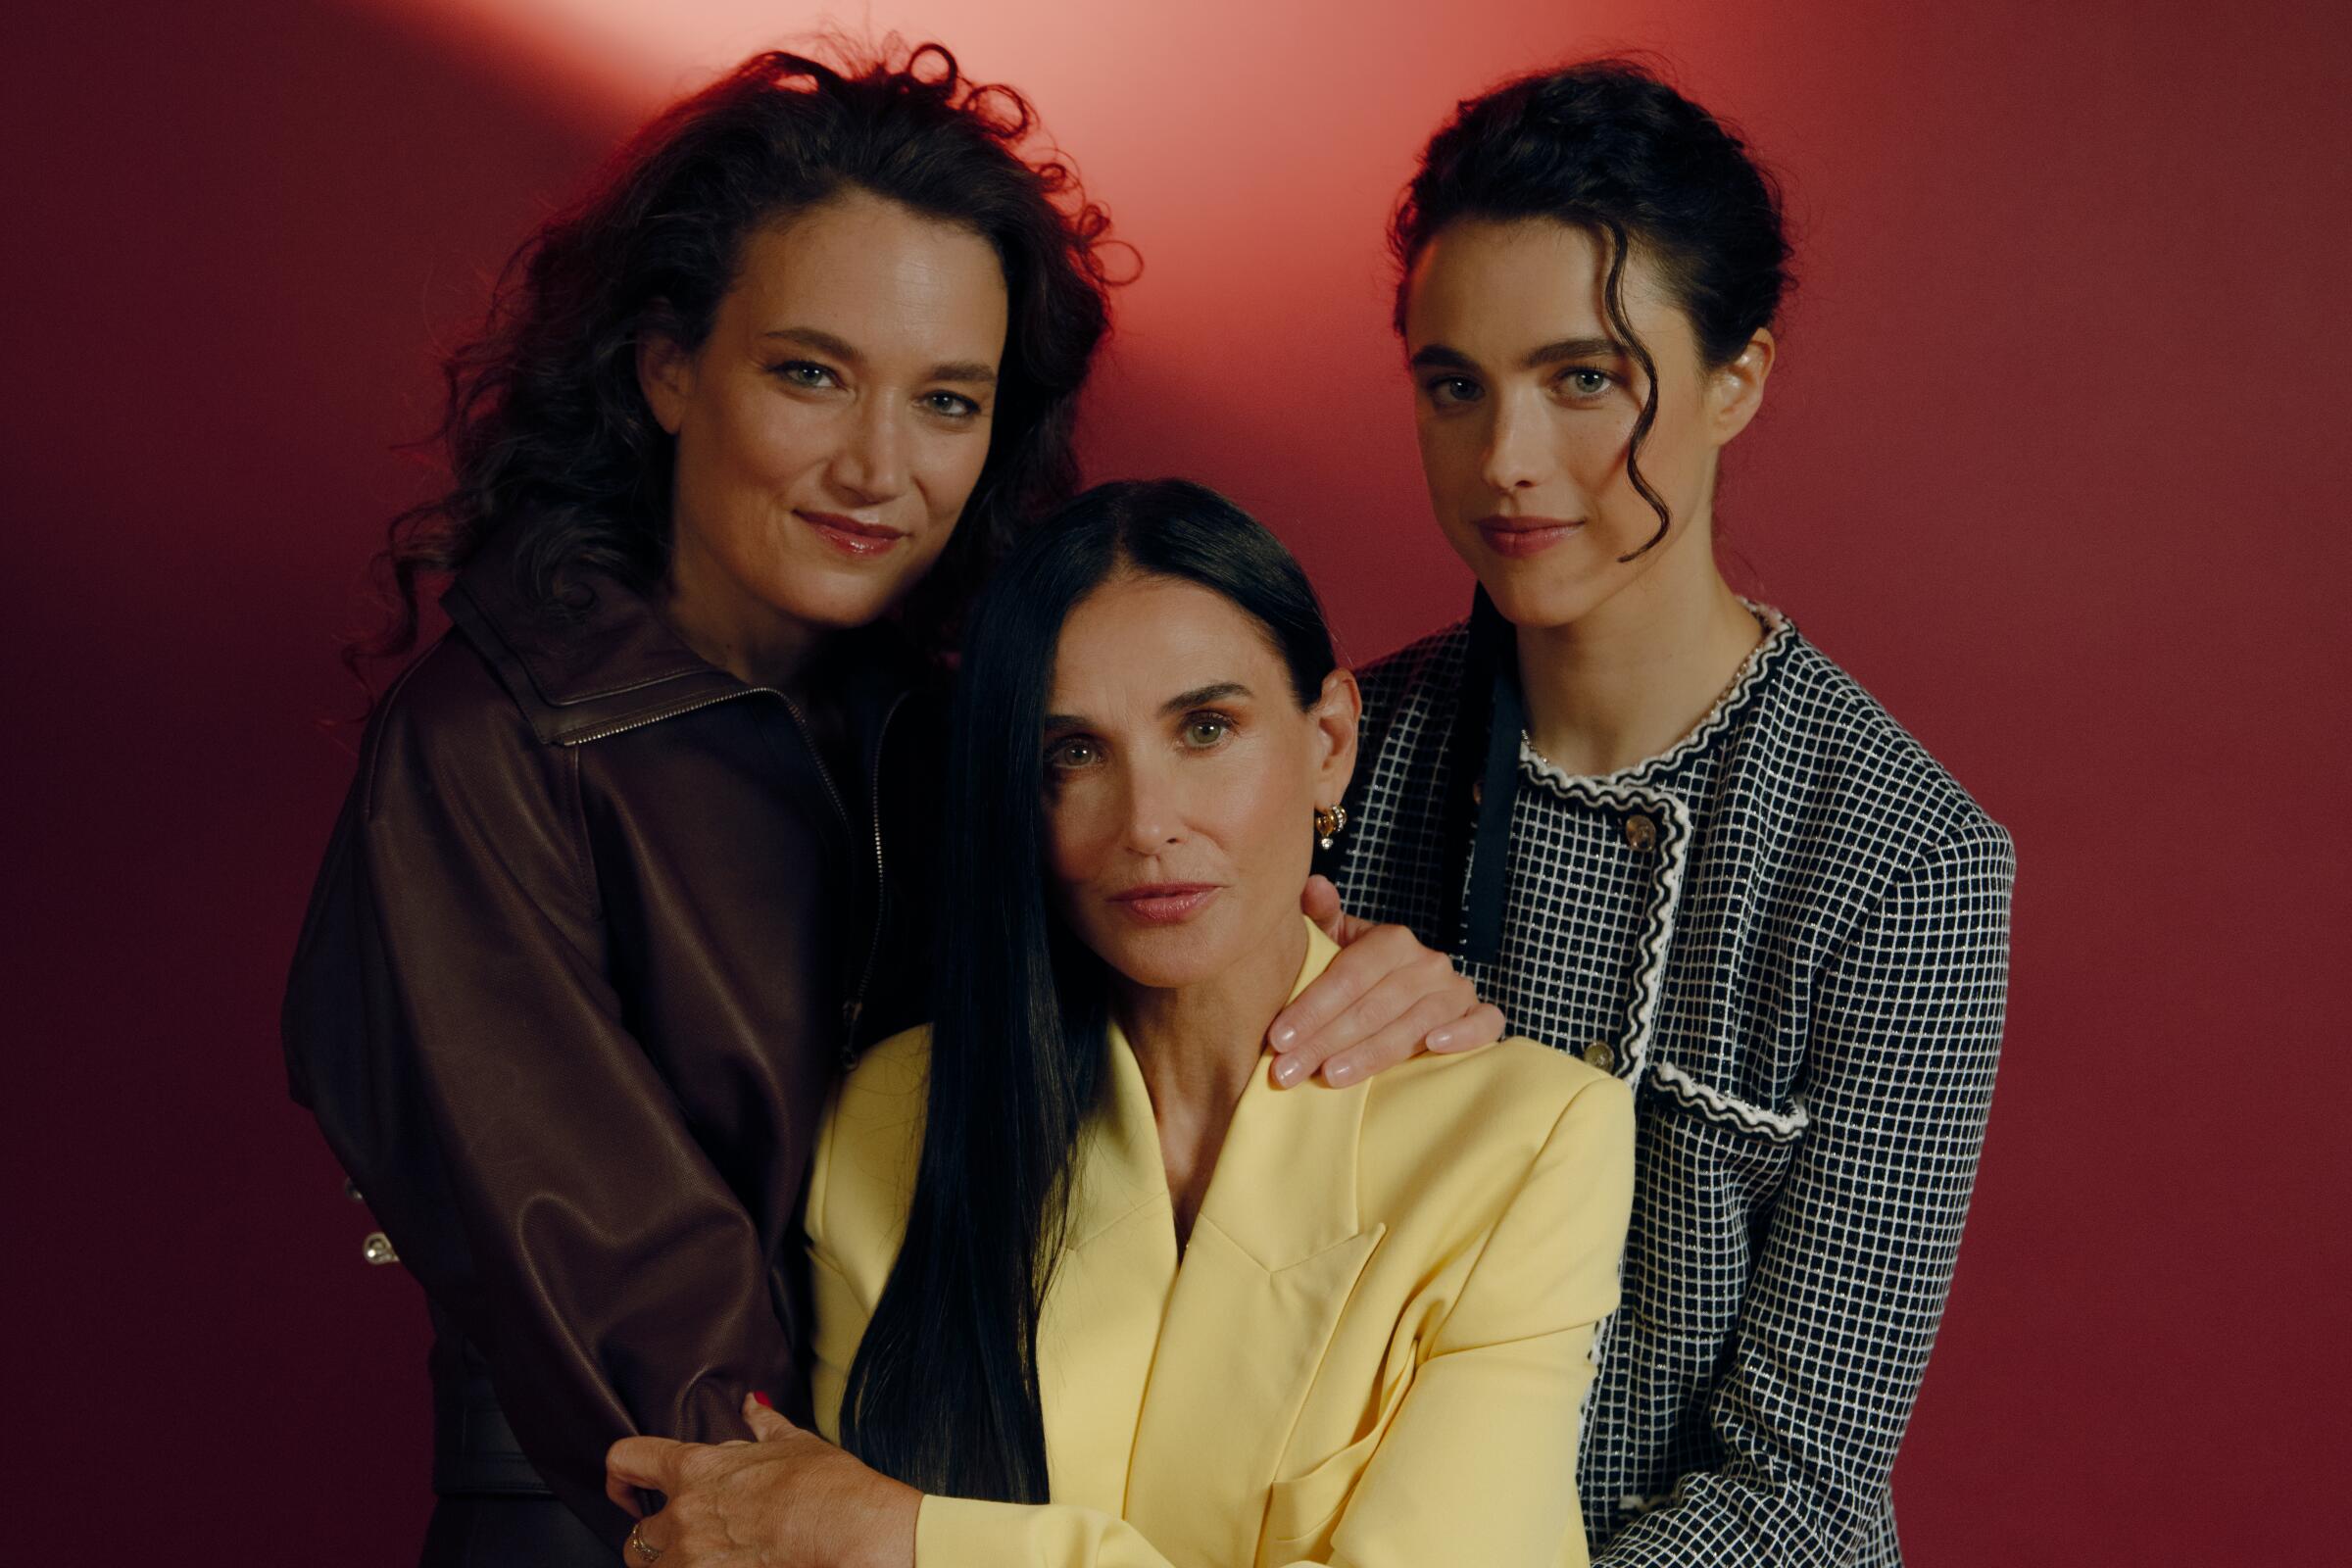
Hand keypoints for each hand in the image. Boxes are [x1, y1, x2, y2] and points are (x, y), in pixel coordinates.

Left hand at [604, 1395, 917, 1567]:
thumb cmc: (825, 1489)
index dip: (621, 1472)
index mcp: (696, 1470)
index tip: (628, 1486)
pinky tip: (731, 1567)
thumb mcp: (794, 1444)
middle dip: (655, 1541)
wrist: (848, 1533)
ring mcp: (692, 1561)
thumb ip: (763, 1426)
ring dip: (675, 1566)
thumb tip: (754, 1404)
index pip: (628, 1459)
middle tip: (687, 1539)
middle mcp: (684, 1517)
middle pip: (635, 1538)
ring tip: (710, 1559)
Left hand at [1271, 876, 1504, 1087]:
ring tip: (1330, 1076)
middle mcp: (1428, 963)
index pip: (1348, 976)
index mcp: (1393, 940)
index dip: (1311, 1007)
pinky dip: (1463, 1033)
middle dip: (1325, 1041)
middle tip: (1287, 1071)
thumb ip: (1321, 916)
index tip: (1277, 1037)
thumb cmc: (1357, 974)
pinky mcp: (1477, 1016)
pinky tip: (1433, 1047)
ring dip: (1371, 1053)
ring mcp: (1456, 990)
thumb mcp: (1335, 944)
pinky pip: (1482, 1024)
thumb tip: (1314, 885)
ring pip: (1416, 1023)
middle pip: (1374, 1006)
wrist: (1401, 994)